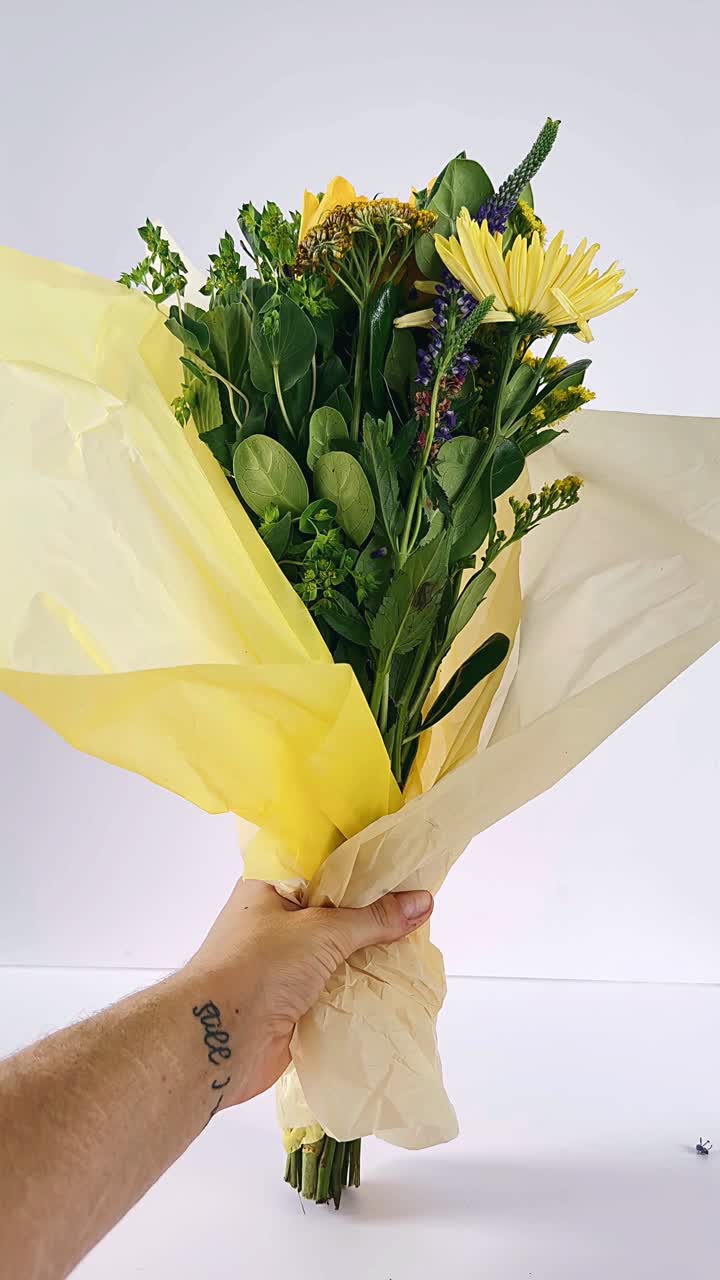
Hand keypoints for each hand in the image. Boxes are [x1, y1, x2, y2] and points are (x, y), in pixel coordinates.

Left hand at [186, 880, 432, 1106]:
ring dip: (370, 950)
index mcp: (270, 886)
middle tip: (420, 899)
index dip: (360, 862)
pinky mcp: (293, 1000)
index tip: (402, 859)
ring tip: (418, 938)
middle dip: (373, 910)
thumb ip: (374, 918)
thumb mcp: (322, 931)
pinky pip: (336, 985)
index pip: (321, 862)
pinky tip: (397, 978)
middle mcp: (275, 920)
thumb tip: (422, 901)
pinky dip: (361, 984)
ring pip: (337, 949)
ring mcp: (283, 962)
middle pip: (334, 908)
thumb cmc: (258, 967)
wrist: (216, 1041)